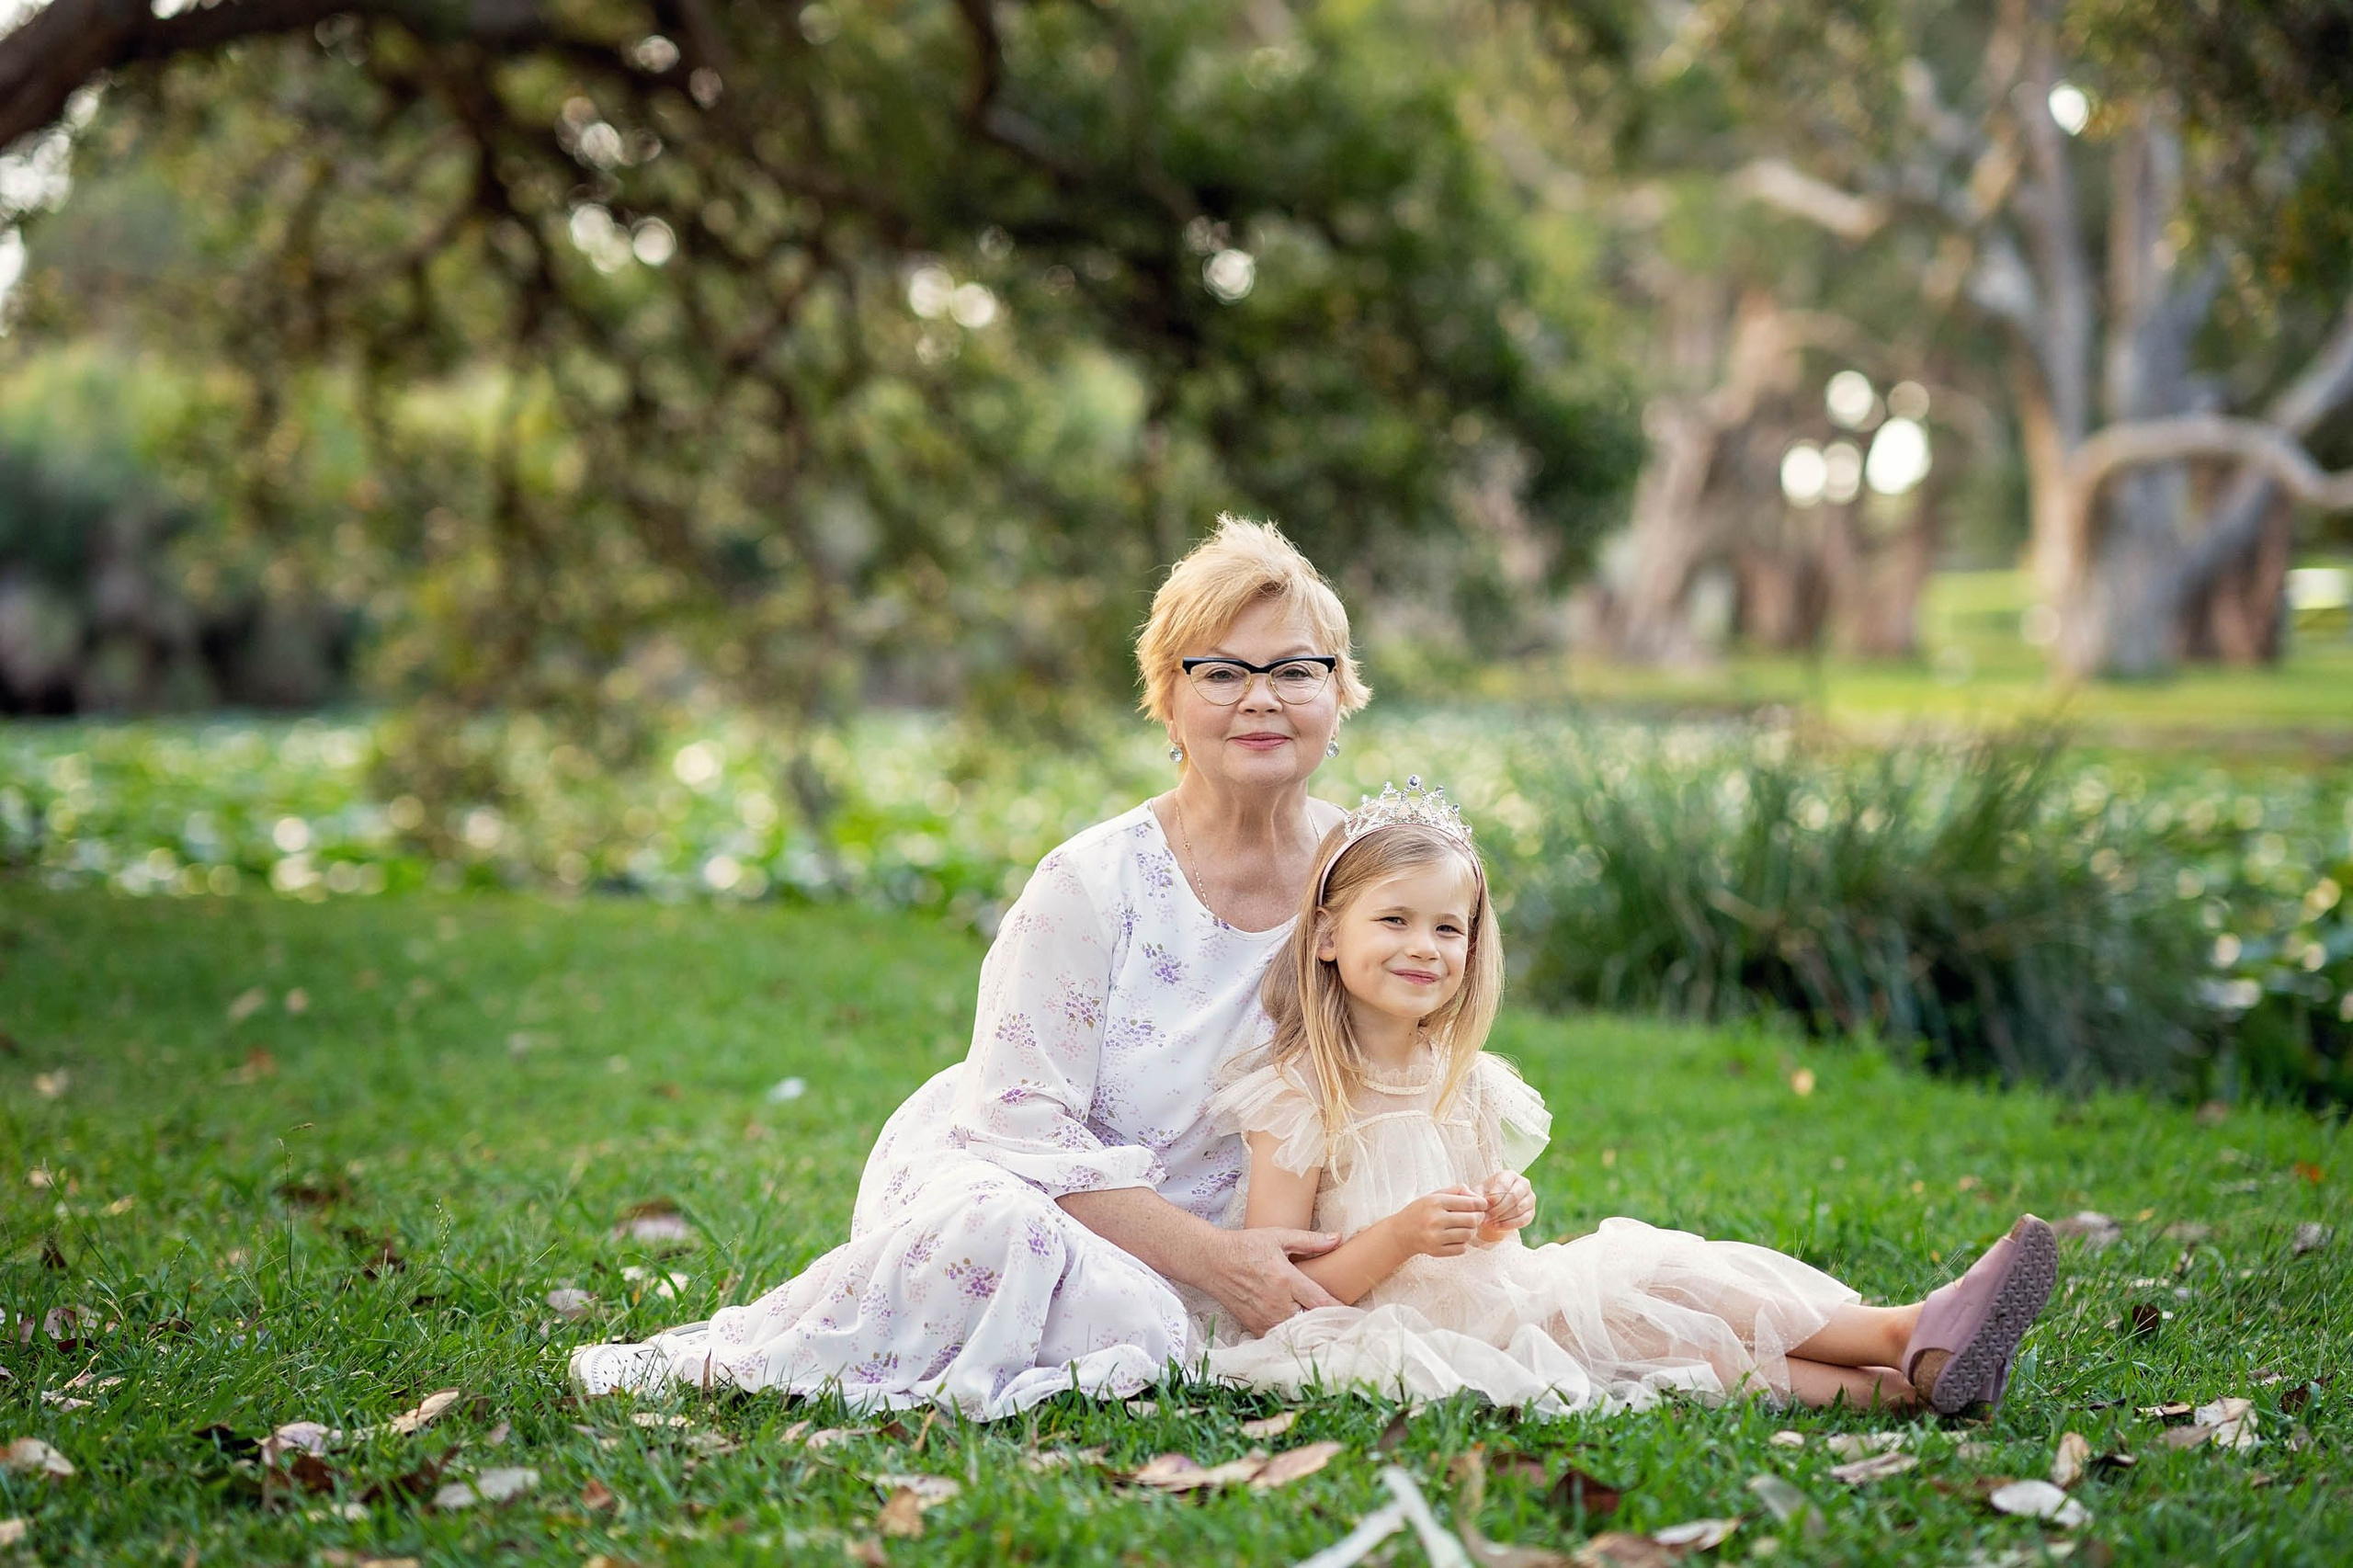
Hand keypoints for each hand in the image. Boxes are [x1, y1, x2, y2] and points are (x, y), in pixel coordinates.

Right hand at [1208, 1227, 1342, 1335]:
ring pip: (1297, 1335)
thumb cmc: (1245, 1246)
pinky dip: (1292, 1339)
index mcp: (1286, 1279)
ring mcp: (1264, 1318)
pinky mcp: (1254, 1326)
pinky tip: (1303, 1336)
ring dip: (1312, 1335)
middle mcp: (1277, 1303)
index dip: (1340, 1310)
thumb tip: (1338, 1238)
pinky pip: (1280, 1339)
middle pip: (1312, 1323)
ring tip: (1329, 1335)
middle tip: (1345, 1328)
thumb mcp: (1278, 1237)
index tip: (1354, 1315)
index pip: (1321, 1301)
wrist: (1212, 1262)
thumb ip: (1310, 1241)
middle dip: (1329, 1326)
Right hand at [1384, 1185, 1488, 1258]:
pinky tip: (1456, 1238)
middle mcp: (1435, 1220)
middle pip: (1472, 1220)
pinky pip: (1462, 1249)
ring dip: (1470, 1231)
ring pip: (1468, 1235)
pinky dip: (1463, 1243)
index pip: (1469, 1203)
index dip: (1481, 1204)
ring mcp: (1435, 1237)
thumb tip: (1477, 1197)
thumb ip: (1456, 1192)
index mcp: (1436, 1202)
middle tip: (1476, 1216)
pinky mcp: (1436, 1251)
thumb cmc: (1420, 1212)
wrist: (1401, 1233)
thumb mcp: (1434, 1195)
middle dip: (1478, 1218)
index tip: (1483, 1205)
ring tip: (1464, 1227)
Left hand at [1477, 1171, 1534, 1243]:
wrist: (1495, 1208)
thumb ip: (1477, 1195)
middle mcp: (1523, 1183)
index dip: (1494, 1196)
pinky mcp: (1531, 1212)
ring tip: (1489, 1222)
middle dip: (1498, 1209)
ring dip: (1502, 1217)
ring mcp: (1530, 1198)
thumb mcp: (1479, 1192)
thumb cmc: (1486, 1196)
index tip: (1485, 1205)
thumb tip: (1481, 1202)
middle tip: (1486, 1217)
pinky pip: (1523, 1220)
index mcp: (1509, 1175)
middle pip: (1513, 1197)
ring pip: (1518, 1209)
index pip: (1504, 1184)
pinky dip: (1509, 1225)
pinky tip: (1497, 1226)